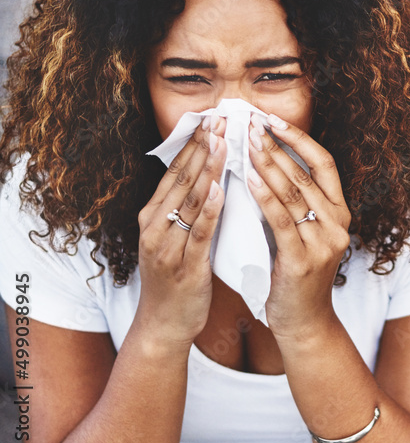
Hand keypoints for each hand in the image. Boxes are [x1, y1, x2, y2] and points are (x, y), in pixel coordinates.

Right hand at [136, 114, 226, 347]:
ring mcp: (166, 246)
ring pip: (189, 200)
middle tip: (220, 118)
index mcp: (153, 214)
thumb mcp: (178, 236)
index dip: (194, 142)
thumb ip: (191, 207)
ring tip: (223, 142)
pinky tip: (222, 189)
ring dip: (207, 169)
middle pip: (180, 178)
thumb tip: (212, 172)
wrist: (164, 325)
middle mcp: (154, 225)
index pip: (174, 170)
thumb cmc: (178, 278)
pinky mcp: (183, 266)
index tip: (212, 117)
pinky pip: (198, 232)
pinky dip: (210, 209)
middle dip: (202, 146)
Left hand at [245, 113, 351, 338]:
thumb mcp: (303, 233)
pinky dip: (264, 197)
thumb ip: (294, 203)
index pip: (324, 164)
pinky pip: (281, 221)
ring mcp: (323, 243)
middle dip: (277, 146)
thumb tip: (264, 162)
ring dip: (268, 165)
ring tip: (246, 144)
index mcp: (340, 213)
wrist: (303, 322)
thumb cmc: (296, 275)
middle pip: (307, 174)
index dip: (299, 138)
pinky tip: (248, 180)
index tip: (273, 119)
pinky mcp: (303, 261)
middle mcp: (338, 224)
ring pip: (294, 194)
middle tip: (252, 124)